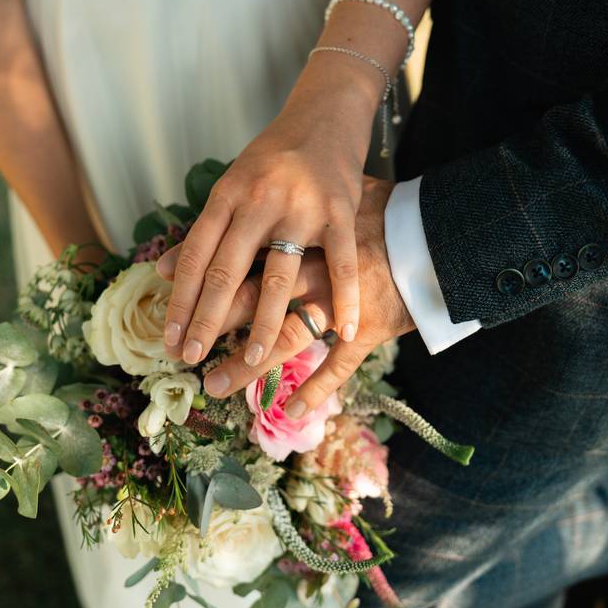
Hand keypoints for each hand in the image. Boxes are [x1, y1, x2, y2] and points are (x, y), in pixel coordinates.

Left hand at [156, 56, 385, 368]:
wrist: (325, 114)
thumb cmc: (274, 157)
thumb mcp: (231, 186)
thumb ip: (202, 231)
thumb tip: (164, 272)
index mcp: (228, 194)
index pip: (197, 255)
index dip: (181, 300)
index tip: (169, 337)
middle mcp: (259, 200)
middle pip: (227, 269)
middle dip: (208, 318)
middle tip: (193, 357)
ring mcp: (301, 206)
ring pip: (278, 273)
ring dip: (265, 320)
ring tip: (253, 358)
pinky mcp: (340, 211)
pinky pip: (339, 262)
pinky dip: (345, 298)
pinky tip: (342, 330)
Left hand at [198, 178, 415, 417]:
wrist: (437, 233)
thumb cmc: (383, 212)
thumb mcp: (335, 198)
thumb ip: (293, 206)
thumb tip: (251, 199)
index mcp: (302, 233)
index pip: (242, 257)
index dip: (205, 279)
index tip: (170, 295)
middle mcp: (315, 268)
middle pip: (255, 298)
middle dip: (214, 326)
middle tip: (181, 350)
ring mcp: (341, 302)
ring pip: (288, 336)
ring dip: (249, 363)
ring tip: (214, 383)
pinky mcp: (368, 327)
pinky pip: (339, 364)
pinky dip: (316, 388)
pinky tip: (290, 409)